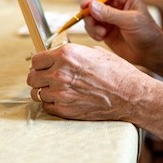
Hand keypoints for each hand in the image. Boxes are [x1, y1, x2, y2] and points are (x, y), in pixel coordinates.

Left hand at [27, 43, 145, 120]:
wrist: (130, 95)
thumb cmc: (117, 73)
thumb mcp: (95, 53)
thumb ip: (73, 54)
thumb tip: (60, 56)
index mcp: (66, 54)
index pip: (36, 59)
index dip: (41, 62)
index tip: (45, 65)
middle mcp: (60, 72)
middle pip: (32, 76)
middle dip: (39, 77)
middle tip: (48, 78)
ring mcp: (61, 93)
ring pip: (37, 92)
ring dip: (45, 91)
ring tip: (57, 89)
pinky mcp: (64, 109)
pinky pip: (46, 106)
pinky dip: (52, 103)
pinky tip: (64, 99)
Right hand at [81, 0, 162, 66]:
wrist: (151, 53)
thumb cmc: (147, 33)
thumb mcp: (130, 21)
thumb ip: (110, 13)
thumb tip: (91, 5)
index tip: (85, 4)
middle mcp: (116, 4)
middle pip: (93, 1)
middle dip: (90, 13)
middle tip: (92, 23)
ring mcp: (109, 16)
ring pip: (90, 15)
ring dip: (92, 24)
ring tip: (101, 33)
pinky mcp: (105, 29)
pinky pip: (91, 26)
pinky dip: (92, 31)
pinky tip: (101, 37)